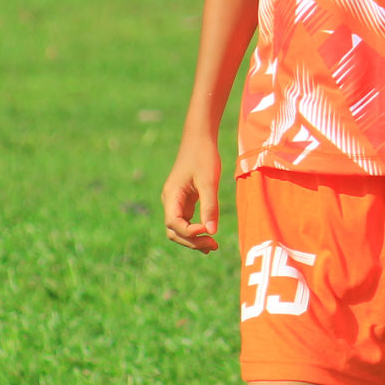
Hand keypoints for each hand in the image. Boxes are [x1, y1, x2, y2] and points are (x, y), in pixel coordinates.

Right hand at [161, 135, 223, 252]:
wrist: (200, 138)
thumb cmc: (203, 156)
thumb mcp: (209, 182)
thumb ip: (209, 207)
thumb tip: (211, 232)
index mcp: (171, 195)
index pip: (174, 224)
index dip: (190, 232)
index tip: (208, 230)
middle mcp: (170, 201)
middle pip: (174, 231)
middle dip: (192, 241)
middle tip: (213, 246)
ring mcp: (176, 202)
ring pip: (180, 229)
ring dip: (194, 239)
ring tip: (213, 246)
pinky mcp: (185, 201)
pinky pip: (187, 222)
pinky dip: (196, 231)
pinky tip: (209, 238)